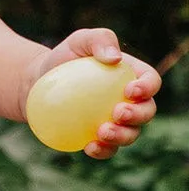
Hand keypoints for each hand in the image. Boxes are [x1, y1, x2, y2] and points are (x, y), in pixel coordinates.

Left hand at [24, 28, 160, 159]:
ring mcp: (117, 122)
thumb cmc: (64, 57)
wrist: (39, 82)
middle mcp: (131, 101)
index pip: (151, 81)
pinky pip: (107, 148)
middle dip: (138, 116)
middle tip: (117, 113)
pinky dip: (102, 150)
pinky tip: (89, 147)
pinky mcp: (100, 138)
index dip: (148, 88)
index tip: (129, 90)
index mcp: (132, 76)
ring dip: (122, 137)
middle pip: (147, 112)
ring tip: (102, 132)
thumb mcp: (79, 40)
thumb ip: (100, 40)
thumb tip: (115, 58)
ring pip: (131, 134)